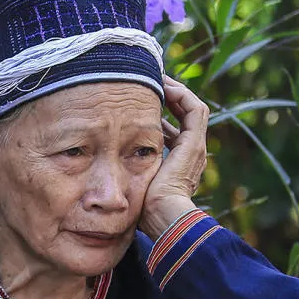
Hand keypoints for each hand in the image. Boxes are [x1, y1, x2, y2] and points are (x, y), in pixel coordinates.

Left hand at [140, 75, 209, 235]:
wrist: (164, 217)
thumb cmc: (144, 211)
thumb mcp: (133, 189)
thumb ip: (125, 177)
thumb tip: (103, 177)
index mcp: (178, 166)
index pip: (173, 133)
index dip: (161, 117)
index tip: (140, 106)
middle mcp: (190, 155)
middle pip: (183, 118)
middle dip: (167, 101)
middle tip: (147, 87)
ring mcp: (195, 147)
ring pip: (191, 109)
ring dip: (174, 92)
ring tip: (155, 80)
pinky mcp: (194, 142)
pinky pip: (195, 108)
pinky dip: (181, 95)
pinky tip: (163, 85)